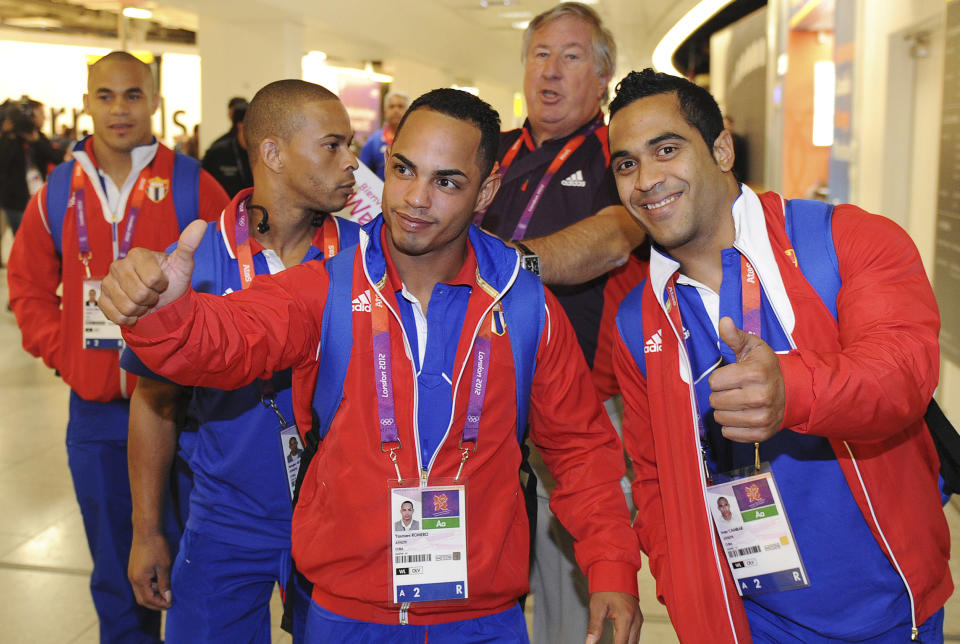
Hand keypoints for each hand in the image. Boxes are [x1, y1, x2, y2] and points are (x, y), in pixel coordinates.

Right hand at [98, 219, 205, 324]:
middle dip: (152, 299)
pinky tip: (135, 311)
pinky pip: (117, 315)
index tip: (162, 282)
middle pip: (139, 294)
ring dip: (141, 309)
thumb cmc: (172, 283)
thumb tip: (200, 223)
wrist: (162, 304)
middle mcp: (118, 266)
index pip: (152, 279)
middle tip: (153, 294)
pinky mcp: (102, 300)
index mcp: (137, 254)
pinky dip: (130, 318)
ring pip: (128, 306)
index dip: (162, 285)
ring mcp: (107, 282)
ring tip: (144, 302)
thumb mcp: (183, 265)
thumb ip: (189, 245)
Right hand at [128, 530, 172, 609]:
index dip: (160, 604)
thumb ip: (165, 583)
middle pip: (142, 599)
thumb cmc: (157, 546)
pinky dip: (149, 588)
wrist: (146, 530)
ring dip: (152, 595)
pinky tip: (159, 583)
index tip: (171, 604)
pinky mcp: (134, 569)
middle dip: (155, 603)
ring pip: (140, 592)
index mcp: (139, 580)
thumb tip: (168, 598)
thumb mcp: (164, 566)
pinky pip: (140, 584)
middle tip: (168, 603)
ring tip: (166, 593)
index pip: (149, 600)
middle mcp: (133, 579)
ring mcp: (132, 574)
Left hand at [586, 591, 641, 643]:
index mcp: (625, 618)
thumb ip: (594, 627)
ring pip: (635, 641)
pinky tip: (621, 642)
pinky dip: (629, 641)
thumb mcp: (597, 607)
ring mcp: (638, 619)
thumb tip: (589, 643)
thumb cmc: (606, 588)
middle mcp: (635, 620)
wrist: (616, 573)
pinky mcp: (639, 617)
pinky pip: (636, 635)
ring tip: (614, 643)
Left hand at [709, 317, 784, 442]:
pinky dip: (731, 426)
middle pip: (715, 401)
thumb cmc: (765, 367)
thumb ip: (735, 336)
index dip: (719, 378)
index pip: (715, 381)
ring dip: (724, 410)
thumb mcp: (753, 347)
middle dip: (720, 394)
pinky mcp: (762, 433)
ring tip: (737, 402)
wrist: (792, 392)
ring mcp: (763, 417)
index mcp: (756, 373)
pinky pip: (730, 433)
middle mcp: (761, 396)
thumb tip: (724, 321)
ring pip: (721, 418)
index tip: (731, 376)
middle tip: (734, 390)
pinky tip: (741, 415)